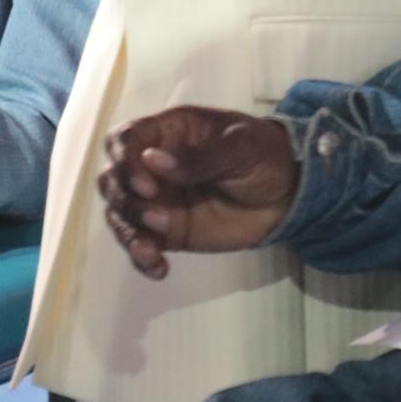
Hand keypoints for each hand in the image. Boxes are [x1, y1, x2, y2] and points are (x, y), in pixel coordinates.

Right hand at [96, 105, 298, 278]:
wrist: (287, 194)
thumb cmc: (265, 155)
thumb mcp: (241, 146)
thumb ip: (200, 157)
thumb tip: (153, 161)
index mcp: (169, 132)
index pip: (125, 138)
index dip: (125, 159)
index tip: (147, 184)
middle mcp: (153, 165)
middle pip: (113, 178)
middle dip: (125, 199)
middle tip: (159, 217)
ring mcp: (157, 199)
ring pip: (120, 213)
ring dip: (129, 232)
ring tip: (154, 249)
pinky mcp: (165, 230)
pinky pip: (140, 244)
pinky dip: (141, 258)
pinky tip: (159, 268)